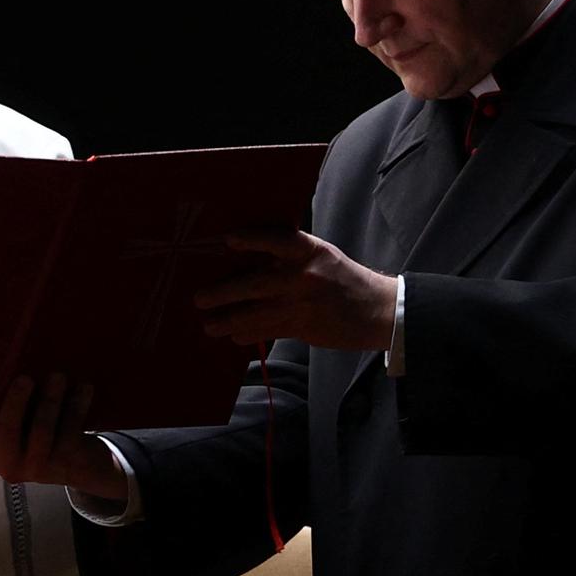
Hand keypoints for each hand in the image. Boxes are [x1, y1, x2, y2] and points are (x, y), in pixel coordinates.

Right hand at [0, 374, 125, 499]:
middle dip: (15, 404)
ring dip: (50, 400)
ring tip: (57, 376)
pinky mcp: (67, 461)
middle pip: (6, 433)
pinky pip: (71, 429)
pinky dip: (78, 404)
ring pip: (42, 430)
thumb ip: (0, 407)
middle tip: (25, 378)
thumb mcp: (18, 426)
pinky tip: (83, 387)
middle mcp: (11, 463)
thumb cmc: (42, 435)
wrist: (83, 466)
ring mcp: (39, 465)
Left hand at [195, 230, 397, 349]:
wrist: (377, 309)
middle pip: (255, 283)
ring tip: (209, 324)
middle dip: (224, 292)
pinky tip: (235, 336)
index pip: (277, 240)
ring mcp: (302, 303)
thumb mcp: (321, 255)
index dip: (252, 239)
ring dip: (229, 320)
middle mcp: (304, 275)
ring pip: (256, 313)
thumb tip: (247, 258)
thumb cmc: (342, 277)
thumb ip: (290, 254)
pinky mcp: (303, 327)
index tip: (228, 240)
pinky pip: (269, 330)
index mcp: (309, 251)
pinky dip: (249, 334)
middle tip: (199, 298)